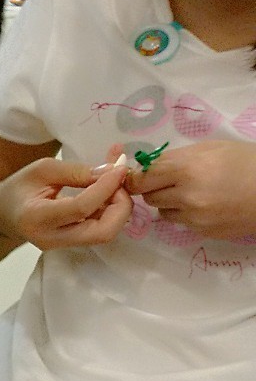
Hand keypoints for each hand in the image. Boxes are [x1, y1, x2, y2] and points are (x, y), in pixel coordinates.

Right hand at [0, 154, 131, 250]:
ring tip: (114, 186)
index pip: (81, 207)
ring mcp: (62, 246)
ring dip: (119, 209)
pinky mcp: (72, 245)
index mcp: (36, 217)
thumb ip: (77, 171)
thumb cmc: (18, 188)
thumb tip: (113, 172)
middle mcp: (50, 238)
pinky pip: (100, 231)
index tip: (120, 168)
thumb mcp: (42, 169)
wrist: (1, 215)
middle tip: (120, 183)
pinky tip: (108, 194)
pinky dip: (112, 212)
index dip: (106, 187)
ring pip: (105, 234)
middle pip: (102, 232)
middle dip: (121, 206)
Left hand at [130, 141, 255, 241]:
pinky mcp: (204, 232)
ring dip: (170, 203)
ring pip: (163, 212)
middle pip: (148, 197)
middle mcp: (187, 197)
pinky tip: (208, 205)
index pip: (142, 179)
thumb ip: (176, 157)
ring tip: (194, 192)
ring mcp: (195, 218)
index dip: (136, 178)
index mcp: (186, 170)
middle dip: (154, 189)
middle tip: (170, 182)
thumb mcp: (211, 149)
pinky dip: (187, 214)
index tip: (137, 177)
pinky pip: (182, 223)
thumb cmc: (246, 162)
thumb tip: (147, 167)